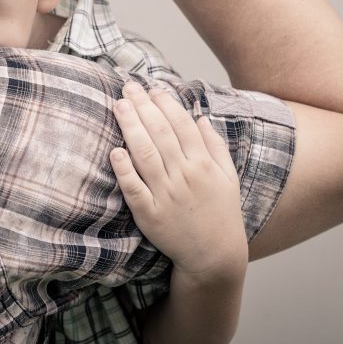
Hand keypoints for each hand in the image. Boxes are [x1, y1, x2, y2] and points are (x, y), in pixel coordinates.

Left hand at [110, 81, 247, 280]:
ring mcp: (167, 195)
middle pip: (161, 134)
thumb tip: (201, 117)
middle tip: (127, 87)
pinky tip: (114, 151)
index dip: (165, 104)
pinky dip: (124, 170)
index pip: (182, 125)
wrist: (214, 255)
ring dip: (131, 127)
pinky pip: (135, 189)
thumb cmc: (220, 213)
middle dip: (143, 107)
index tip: (151, 88)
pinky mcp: (151, 215)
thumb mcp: (228, 178)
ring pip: (145, 155)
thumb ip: (216, 146)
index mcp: (204, 165)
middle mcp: (186, 176)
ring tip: (119, 105)